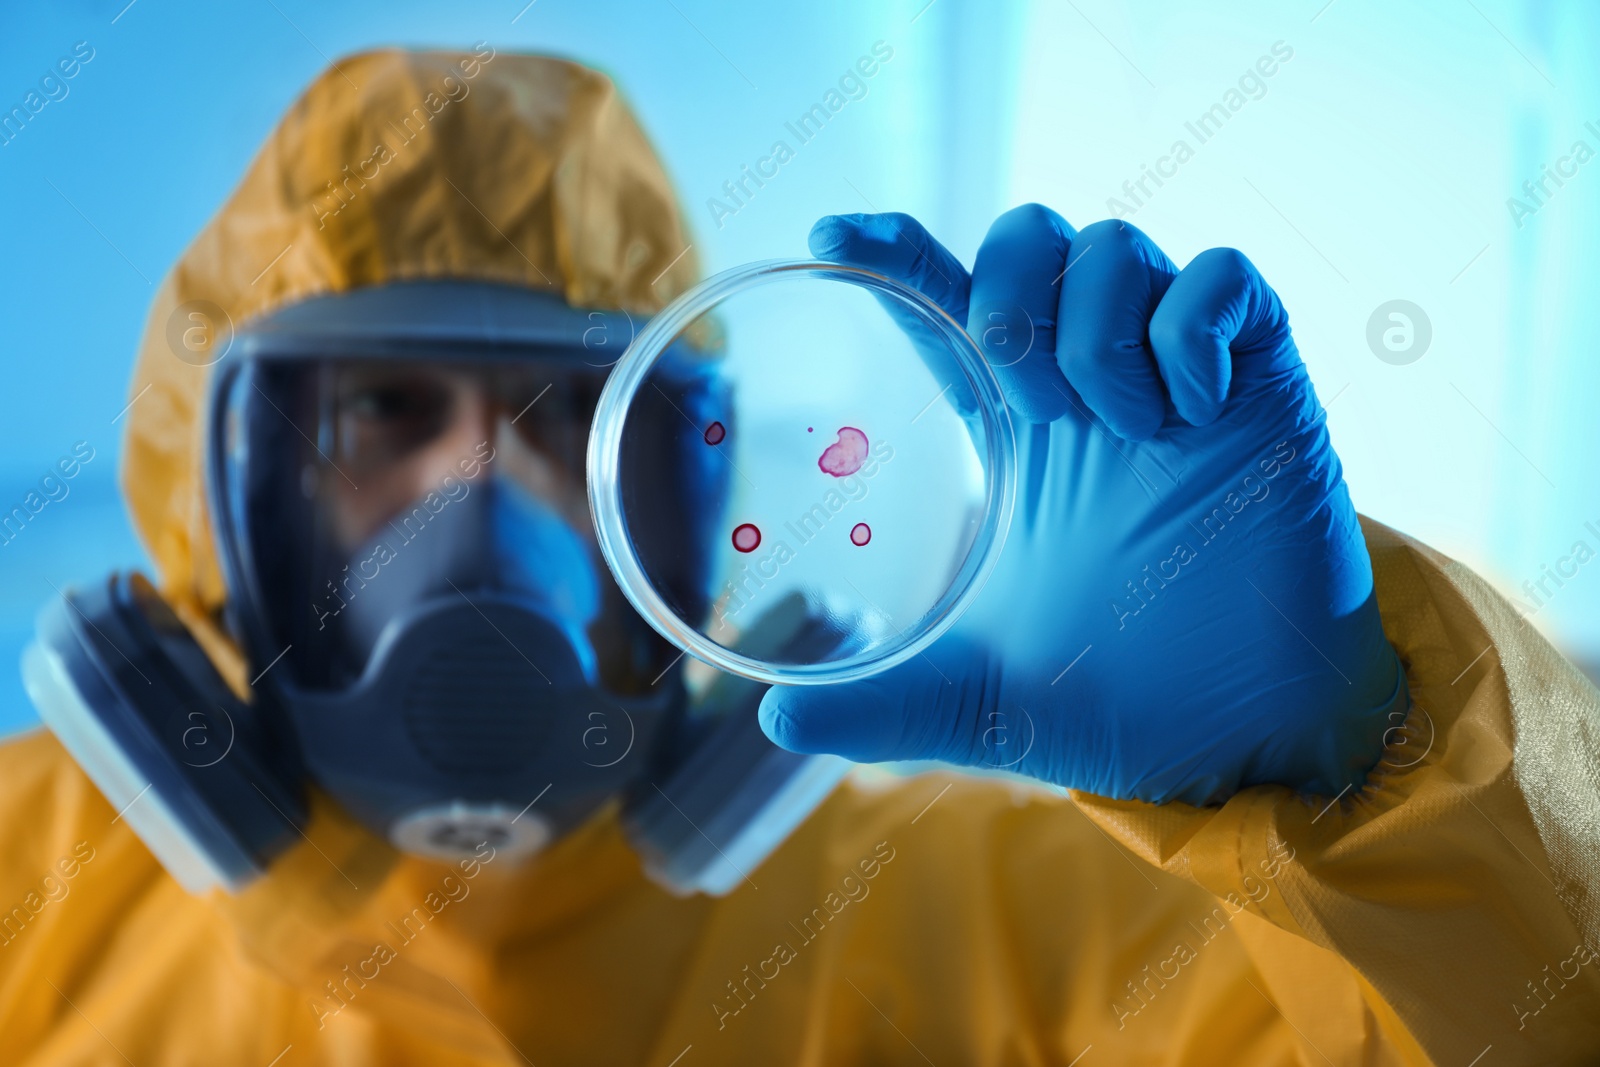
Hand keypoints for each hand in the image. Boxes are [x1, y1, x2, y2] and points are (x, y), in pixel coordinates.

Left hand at [758, 207, 1404, 804]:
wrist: (1248, 732)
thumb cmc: (1122, 699)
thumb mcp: (982, 701)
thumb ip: (887, 706)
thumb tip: (776, 725)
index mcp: (1014, 432)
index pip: (944, 303)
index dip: (892, 252)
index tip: (832, 231)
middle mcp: (1089, 382)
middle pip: (1028, 235)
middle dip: (1011, 296)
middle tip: (1033, 406)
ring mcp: (1177, 372)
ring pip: (1115, 243)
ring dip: (1096, 327)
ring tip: (1119, 429)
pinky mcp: (1262, 376)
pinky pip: (1223, 279)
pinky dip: (1190, 332)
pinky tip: (1191, 417)